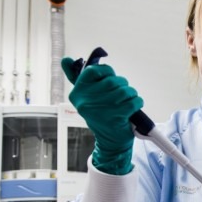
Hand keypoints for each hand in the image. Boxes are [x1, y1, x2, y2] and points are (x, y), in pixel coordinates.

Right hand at [61, 57, 142, 174]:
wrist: (110, 141)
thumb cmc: (101, 115)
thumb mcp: (87, 97)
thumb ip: (77, 78)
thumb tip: (65, 60)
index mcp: (78, 94)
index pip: (92, 70)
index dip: (105, 72)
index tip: (109, 78)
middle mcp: (86, 102)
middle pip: (112, 80)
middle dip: (122, 84)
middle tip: (121, 94)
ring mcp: (101, 110)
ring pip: (125, 90)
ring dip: (131, 94)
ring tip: (127, 101)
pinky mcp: (116, 118)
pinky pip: (134, 101)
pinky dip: (137, 102)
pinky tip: (133, 107)